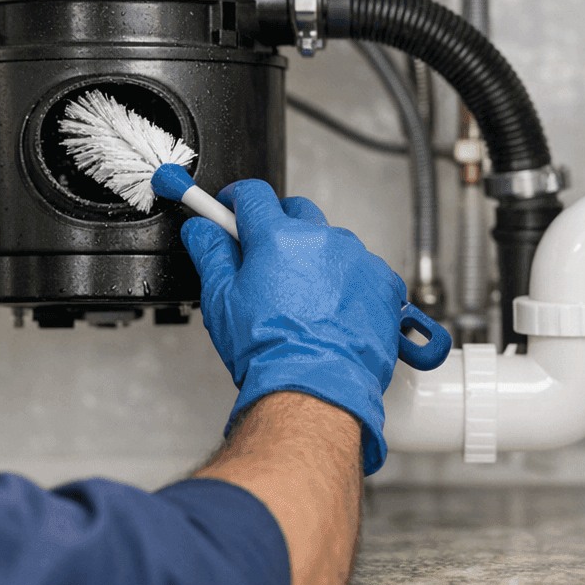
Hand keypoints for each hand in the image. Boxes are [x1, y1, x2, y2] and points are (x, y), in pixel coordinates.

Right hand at [181, 180, 415, 475]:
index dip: (236, 199)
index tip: (230, 209)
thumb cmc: (270, 351)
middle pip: (296, 213)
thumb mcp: (221, 300)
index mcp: (277, 237)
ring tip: (302, 301)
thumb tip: (201, 229)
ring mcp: (357, 260)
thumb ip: (210, 254)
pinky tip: (333, 313)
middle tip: (265, 260)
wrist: (317, 389)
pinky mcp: (383, 284)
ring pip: (330, 244)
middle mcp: (321, 240)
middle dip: (279, 227)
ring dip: (315, 259)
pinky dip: (347, 283)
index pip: (253, 195)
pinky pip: (362, 270)